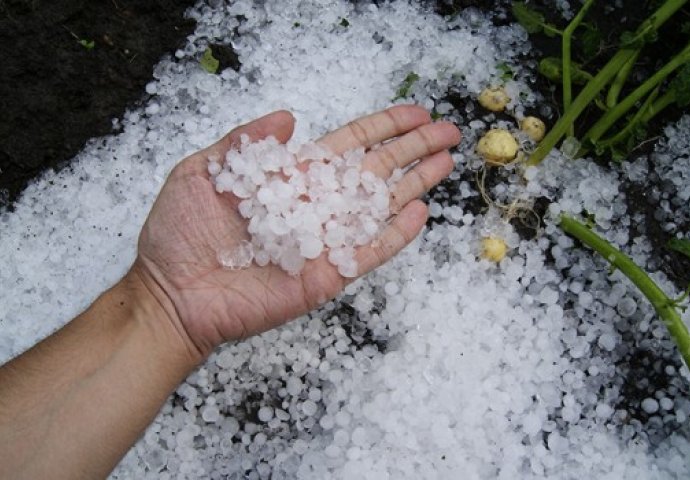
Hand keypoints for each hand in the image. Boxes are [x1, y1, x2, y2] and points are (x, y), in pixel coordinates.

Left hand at [133, 106, 460, 358]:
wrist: (171, 294)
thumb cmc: (179, 235)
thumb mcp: (201, 172)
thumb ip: (245, 142)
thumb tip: (289, 115)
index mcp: (291, 178)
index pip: (348, 146)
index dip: (383, 128)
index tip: (415, 113)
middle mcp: (314, 206)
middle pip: (375, 171)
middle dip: (412, 149)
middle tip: (449, 131)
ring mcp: (323, 242)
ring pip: (379, 207)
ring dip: (414, 184)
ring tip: (447, 162)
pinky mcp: (326, 275)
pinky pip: (368, 252)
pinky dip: (395, 235)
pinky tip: (420, 212)